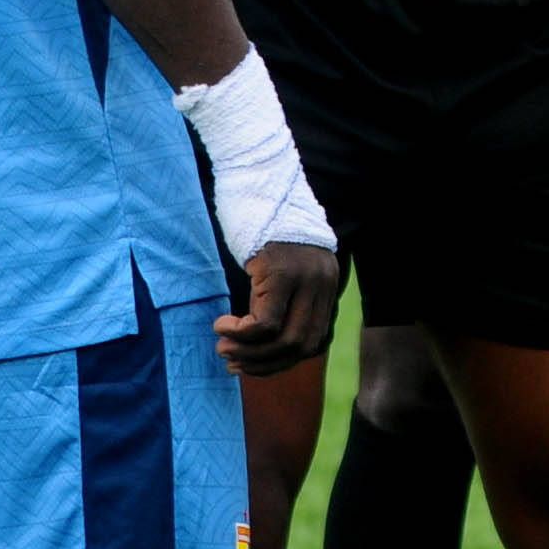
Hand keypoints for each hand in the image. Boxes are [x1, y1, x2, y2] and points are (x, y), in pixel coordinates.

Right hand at [216, 241, 343, 377]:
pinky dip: (242, 334)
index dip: (284, 360)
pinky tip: (222, 326)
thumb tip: (263, 343)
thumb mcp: (280, 269)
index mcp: (326, 285)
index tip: (254, 364)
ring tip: (224, 349)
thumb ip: (283, 299)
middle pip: (302, 345)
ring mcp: (305, 278)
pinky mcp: (281, 272)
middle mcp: (322, 284)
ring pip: (285, 339)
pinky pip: (265, 322)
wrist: (257, 184)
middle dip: (265, 364)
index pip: (315, 341)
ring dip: (250, 353)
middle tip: (234, 363)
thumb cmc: (261, 228)